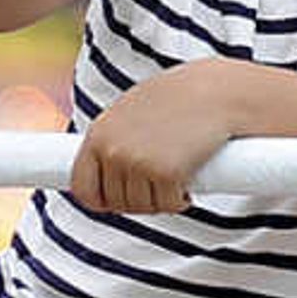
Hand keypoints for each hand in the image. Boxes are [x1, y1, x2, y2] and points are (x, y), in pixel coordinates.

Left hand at [69, 62, 242, 212]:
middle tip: (160, 184)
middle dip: (140, 199)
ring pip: (143, 206)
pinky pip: (168, 205)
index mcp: (98, 135)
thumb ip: (116, 137)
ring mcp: (137, 163)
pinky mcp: (165, 174)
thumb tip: (108, 169)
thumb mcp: (132, 110)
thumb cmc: (178, 97)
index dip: (101, 200)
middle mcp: (113, 151)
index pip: (82, 187)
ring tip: (176, 176)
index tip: (118, 201)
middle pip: (117, 202)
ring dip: (161, 200)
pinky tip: (188, 183)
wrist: (214, 91)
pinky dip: (180, 201)